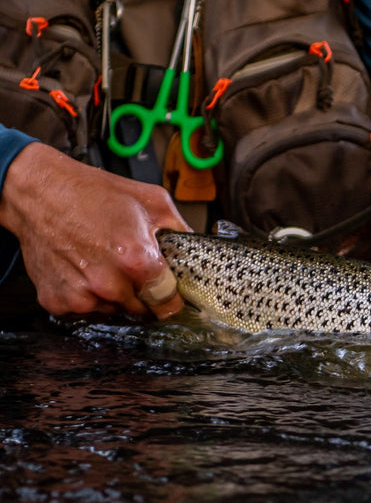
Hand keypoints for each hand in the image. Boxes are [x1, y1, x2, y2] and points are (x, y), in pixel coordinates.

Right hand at [0, 143, 190, 317]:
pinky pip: (86, 310)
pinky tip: (84, 269)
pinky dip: (89, 295)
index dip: (172, 300)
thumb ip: (181, 230)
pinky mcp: (58, 303)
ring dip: (115, 295)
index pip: (168, 303)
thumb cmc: (92, 193)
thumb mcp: (152, 201)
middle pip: (142, 309)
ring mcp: (81, 296)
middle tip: (132, 268)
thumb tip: (198, 251)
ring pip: (114, 310)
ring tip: (104, 262)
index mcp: (136, 260)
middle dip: (143, 293)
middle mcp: (108, 284)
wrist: (40, 192)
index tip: (173, 297)